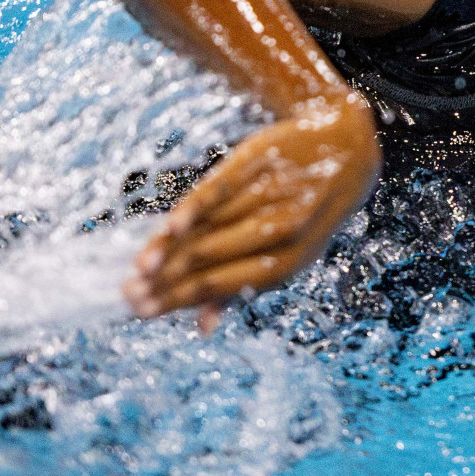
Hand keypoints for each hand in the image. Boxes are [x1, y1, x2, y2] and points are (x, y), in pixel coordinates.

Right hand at [122, 93, 379, 331]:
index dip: (180, 300)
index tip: (141, 312)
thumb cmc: (304, 211)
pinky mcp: (257, 166)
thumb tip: (201, 328)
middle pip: (212, 262)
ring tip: (138, 270)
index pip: (221, 286)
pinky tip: (170, 227)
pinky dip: (195, 210)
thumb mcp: (286, 252)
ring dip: (171, 253)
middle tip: (127, 296)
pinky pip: (221, 192)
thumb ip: (239, 287)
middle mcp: (281, 234)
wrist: (346, 146)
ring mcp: (268, 198)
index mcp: (286, 264)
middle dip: (167, 282)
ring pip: (211, 231)